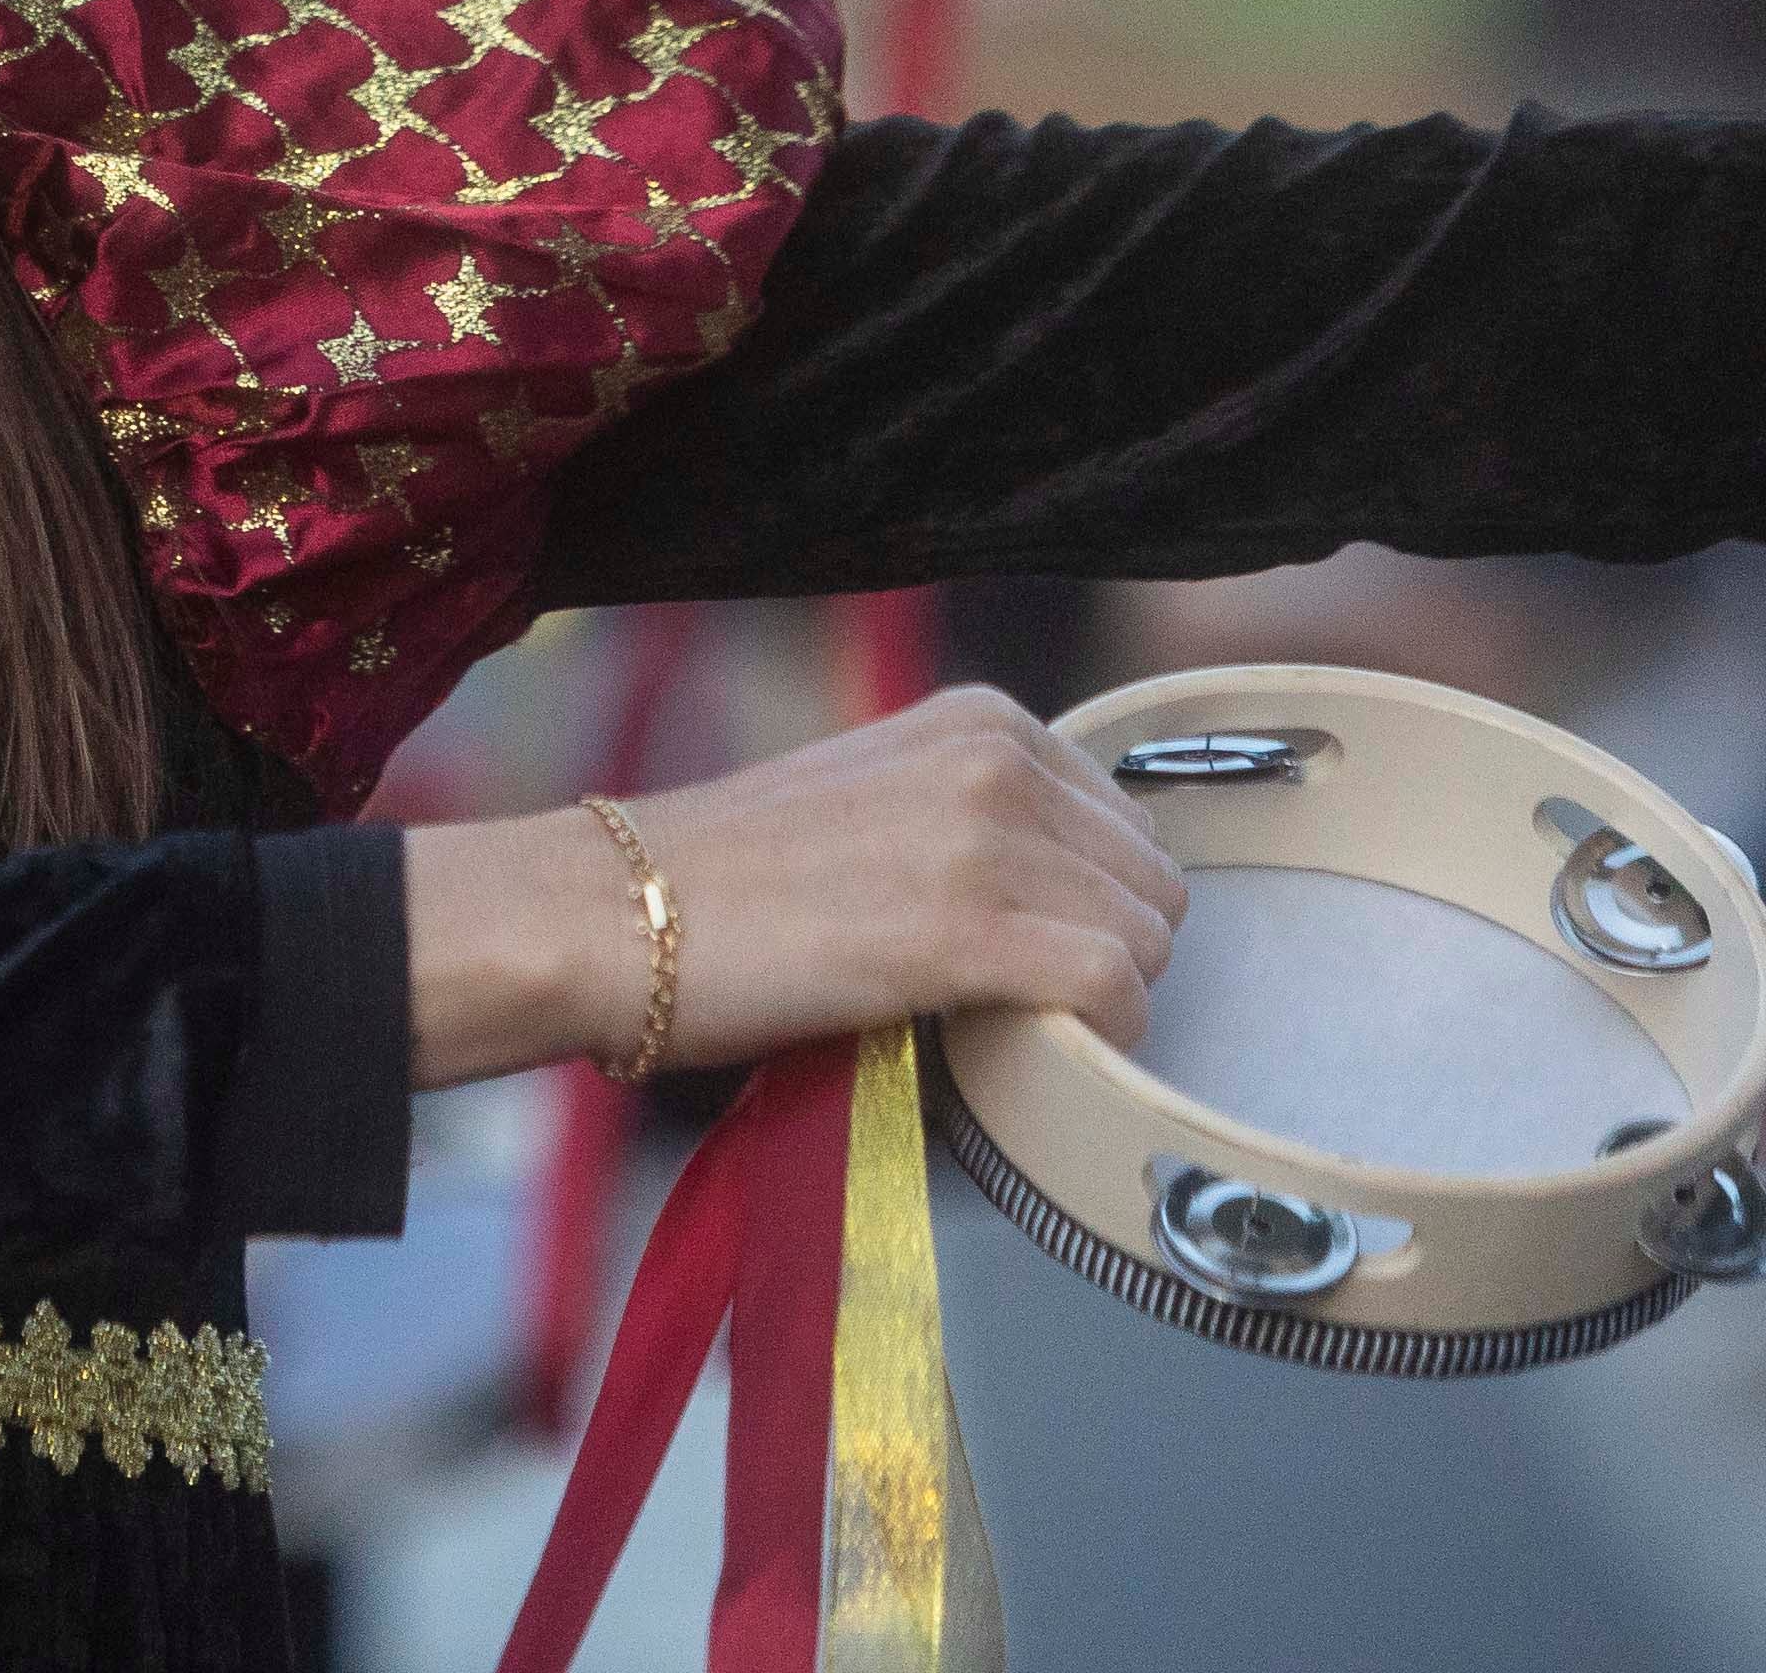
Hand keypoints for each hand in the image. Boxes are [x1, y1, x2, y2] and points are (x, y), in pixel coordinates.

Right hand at [400, 685, 1187, 1086]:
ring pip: (1147, 941)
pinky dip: (1096, 1035)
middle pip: (1154, 884)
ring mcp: (985, 840)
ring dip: (1096, 997)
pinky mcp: (967, 932)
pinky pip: (1114, 990)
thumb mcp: (869, 791)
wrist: (611, 913)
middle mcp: (995, 761)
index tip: (1031, 945)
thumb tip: (1062, 892)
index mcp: (979, 718)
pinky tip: (1028, 1046)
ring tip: (1002, 1019)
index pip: (1129, 823)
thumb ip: (971, 812)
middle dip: (1106, 949)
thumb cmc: (721, 875)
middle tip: (1014, 996)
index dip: (1092, 901)